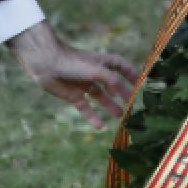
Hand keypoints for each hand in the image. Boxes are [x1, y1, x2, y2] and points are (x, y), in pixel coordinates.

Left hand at [5, 21, 137, 127]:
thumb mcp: (97, 70)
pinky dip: (92, 116)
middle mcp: (94, 73)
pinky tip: (100, 126)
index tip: (142, 83)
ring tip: (121, 117)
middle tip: (134, 106)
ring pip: (101, 97)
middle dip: (124, 94)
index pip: (121, 66)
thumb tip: (125, 93)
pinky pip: (86, 108)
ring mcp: (83, 84)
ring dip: (111, 106)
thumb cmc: (71, 61)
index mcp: (102, 62)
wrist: (45, 63)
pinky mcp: (73, 95)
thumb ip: (113, 81)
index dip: (132, 73)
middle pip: (113, 85)